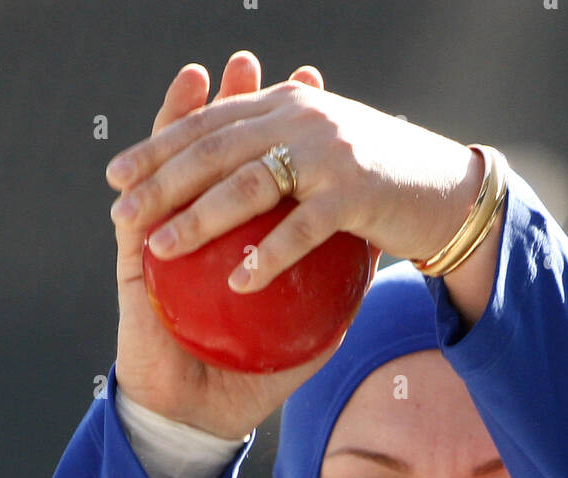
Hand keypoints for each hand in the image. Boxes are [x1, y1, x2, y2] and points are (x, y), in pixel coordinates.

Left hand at [106, 52, 486, 341]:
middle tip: (123, 215)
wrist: (450, 194)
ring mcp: (328, 154)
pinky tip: (237, 280)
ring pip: (248, 182)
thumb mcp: (325, 159)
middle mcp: (301, 118)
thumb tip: (225, 177)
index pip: (208, 124)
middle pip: (214, 149)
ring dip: (199, 216)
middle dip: (161, 182)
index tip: (117, 175)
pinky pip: (300, 228)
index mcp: (285, 107)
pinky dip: (267, 255)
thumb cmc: (384, 186)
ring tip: (162, 247)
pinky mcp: (355, 194)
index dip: (157, 146)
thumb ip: (278, 157)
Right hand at [109, 55, 373, 438]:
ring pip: (181, 163)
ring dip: (198, 113)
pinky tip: (171, 117)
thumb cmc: (248, 381)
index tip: (310, 86)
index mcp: (241, 247)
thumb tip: (376, 251)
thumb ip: (335, 294)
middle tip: (258, 61)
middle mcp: (206, 235)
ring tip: (219, 69)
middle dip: (240, 104)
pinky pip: (148, 194)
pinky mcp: (139, 255)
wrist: (199, 418)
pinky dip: (157, 151)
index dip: (283, 131)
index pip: (264, 177)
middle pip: (223, 155)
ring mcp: (169, 239)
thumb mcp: (306, 336)